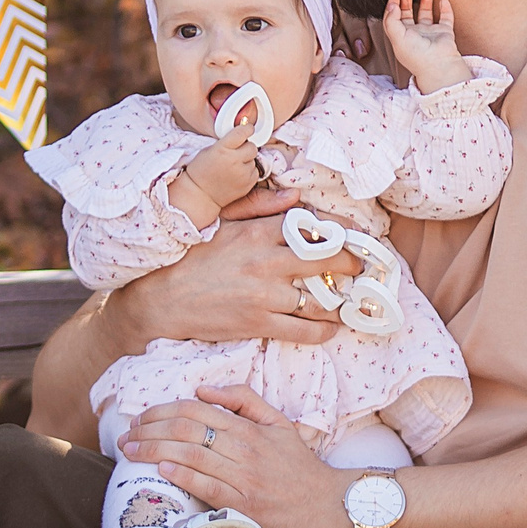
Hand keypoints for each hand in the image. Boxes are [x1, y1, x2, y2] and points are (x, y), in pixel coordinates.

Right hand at [105, 214, 358, 349]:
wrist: (164, 300)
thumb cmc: (195, 258)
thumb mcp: (224, 222)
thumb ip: (261, 206)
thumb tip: (297, 197)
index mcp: (259, 232)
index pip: (316, 226)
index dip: (346, 232)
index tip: (360, 237)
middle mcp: (267, 261)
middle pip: (329, 260)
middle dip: (353, 264)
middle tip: (362, 268)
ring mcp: (265, 295)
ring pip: (321, 298)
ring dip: (341, 301)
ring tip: (348, 300)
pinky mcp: (259, 323)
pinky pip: (305, 330)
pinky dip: (324, 330)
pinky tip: (330, 326)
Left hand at [123, 385, 351, 527]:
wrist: (329, 505)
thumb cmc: (300, 467)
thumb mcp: (278, 423)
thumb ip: (244, 400)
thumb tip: (204, 389)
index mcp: (249, 428)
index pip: (196, 411)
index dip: (162, 412)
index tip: (140, 419)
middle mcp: (245, 450)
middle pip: (187, 430)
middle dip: (149, 430)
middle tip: (126, 436)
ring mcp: (244, 478)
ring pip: (191, 455)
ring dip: (154, 451)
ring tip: (130, 451)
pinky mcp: (245, 506)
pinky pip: (207, 486)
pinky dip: (182, 475)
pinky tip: (160, 469)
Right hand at [173, 109, 266, 226]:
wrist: (201, 194)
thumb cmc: (201, 171)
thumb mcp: (209, 149)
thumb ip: (227, 141)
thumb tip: (243, 133)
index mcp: (222, 149)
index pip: (243, 132)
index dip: (247, 129)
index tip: (248, 128)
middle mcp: (234, 160)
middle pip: (252, 146)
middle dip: (246, 147)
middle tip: (237, 152)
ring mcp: (243, 174)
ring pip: (254, 160)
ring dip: (247, 161)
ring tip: (233, 167)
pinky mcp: (248, 184)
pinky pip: (255, 172)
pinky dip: (248, 172)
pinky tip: (237, 175)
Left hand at [383, 0, 471, 92]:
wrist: (438, 63)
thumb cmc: (416, 56)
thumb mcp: (397, 37)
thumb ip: (391, 20)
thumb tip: (392, 6)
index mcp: (401, 38)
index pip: (393, 21)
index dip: (392, 9)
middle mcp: (415, 35)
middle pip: (408, 17)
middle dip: (406, 6)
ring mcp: (430, 33)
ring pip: (426, 15)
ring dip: (425, 5)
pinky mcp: (444, 32)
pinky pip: (445, 18)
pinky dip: (445, 9)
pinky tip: (442, 1)